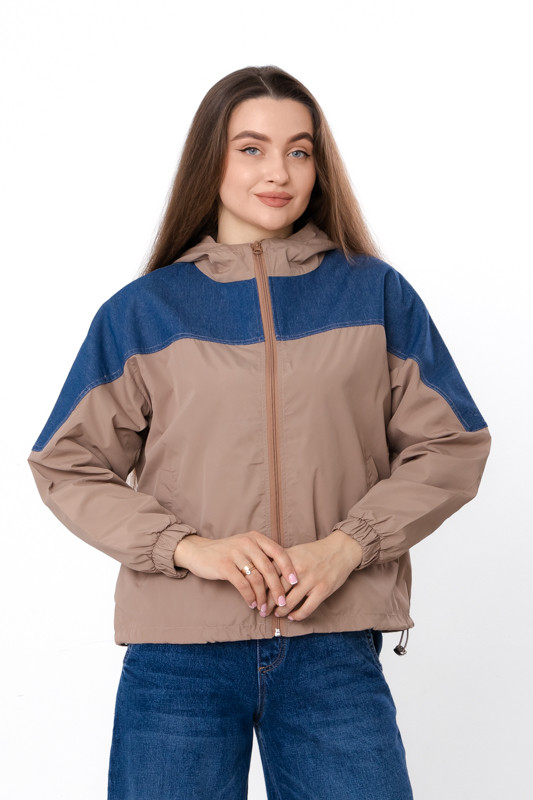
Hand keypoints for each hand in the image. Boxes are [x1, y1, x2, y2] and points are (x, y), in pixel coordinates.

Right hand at [173, 531, 298, 614]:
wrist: (198, 552)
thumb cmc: (227, 553)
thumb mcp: (245, 547)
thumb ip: (262, 556)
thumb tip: (284, 574)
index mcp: (256, 538)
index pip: (278, 552)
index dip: (289, 568)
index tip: (295, 582)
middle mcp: (247, 543)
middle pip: (269, 568)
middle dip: (277, 588)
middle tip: (282, 603)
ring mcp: (235, 553)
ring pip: (256, 578)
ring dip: (262, 597)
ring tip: (264, 608)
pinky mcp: (224, 565)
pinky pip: (242, 584)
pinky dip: (249, 596)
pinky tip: (252, 603)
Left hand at [264, 530, 362, 621]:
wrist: (340, 550)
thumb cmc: (315, 552)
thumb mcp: (295, 550)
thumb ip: (280, 561)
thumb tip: (260, 571)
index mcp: (289, 558)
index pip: (268, 575)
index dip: (259, 588)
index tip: (254, 596)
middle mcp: (298, 569)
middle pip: (276, 591)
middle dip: (267, 603)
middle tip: (262, 610)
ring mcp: (311, 581)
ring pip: (289, 602)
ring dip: (280, 611)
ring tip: (276, 613)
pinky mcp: (323, 590)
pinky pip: (306, 608)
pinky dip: (297, 615)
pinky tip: (292, 616)